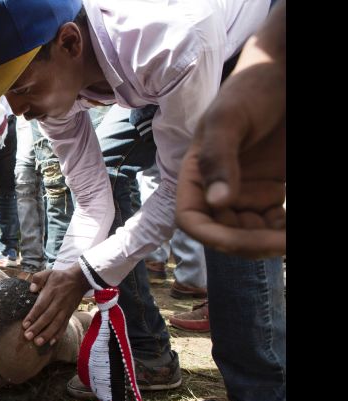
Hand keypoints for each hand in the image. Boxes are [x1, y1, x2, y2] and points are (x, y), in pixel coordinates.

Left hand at [22, 265, 88, 346]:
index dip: (32, 316)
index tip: (24, 325)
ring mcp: (65, 310)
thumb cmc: (60, 277)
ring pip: (56, 324)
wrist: (80, 279)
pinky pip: (64, 326)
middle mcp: (58, 303)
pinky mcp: (69, 314)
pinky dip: (59, 334)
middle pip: (47, 317)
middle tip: (28, 337)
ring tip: (38, 342)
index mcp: (51, 292)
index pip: (41, 306)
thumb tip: (32, 289)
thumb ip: (38, 278)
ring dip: (47, 334)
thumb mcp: (48, 272)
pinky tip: (52, 342)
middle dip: (37, 328)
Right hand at [176, 55, 284, 257]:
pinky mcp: (271, 192)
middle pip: (225, 233)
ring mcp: (245, 192)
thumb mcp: (228, 119)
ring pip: (251, 234)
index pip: (193, 219)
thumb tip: (218, 202)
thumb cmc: (251, 88)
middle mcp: (217, 189)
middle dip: (251, 243)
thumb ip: (218, 158)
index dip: (214, 237)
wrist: (283, 73)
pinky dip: (283, 230)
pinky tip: (292, 225)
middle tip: (284, 241)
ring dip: (270, 241)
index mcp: (197, 175)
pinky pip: (275, 223)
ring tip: (291, 236)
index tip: (246, 240)